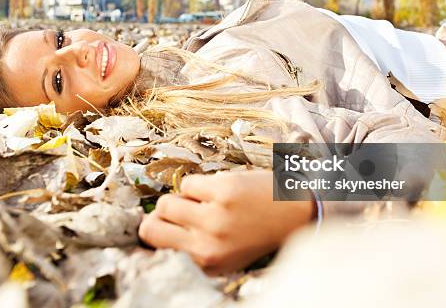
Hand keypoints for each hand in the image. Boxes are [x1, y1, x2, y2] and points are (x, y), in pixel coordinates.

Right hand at [138, 168, 314, 274]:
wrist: (294, 212)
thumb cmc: (257, 233)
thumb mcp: (224, 256)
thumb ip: (193, 249)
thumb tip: (155, 229)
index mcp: (206, 262)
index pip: (154, 246)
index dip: (153, 232)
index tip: (160, 226)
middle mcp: (207, 244)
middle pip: (152, 225)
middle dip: (160, 217)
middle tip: (178, 211)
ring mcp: (214, 217)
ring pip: (167, 202)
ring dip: (181, 200)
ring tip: (203, 201)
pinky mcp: (223, 191)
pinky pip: (188, 183)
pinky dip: (199, 185)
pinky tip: (217, 190)